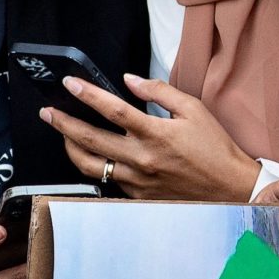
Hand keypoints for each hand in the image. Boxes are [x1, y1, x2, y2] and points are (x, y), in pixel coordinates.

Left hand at [41, 74, 260, 202]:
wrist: (230, 189)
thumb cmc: (215, 148)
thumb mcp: (193, 110)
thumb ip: (159, 91)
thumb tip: (130, 81)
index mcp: (155, 134)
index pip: (112, 110)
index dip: (88, 95)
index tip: (70, 84)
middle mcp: (142, 159)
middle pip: (91, 140)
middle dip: (63, 124)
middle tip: (47, 112)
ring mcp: (137, 182)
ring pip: (91, 167)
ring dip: (71, 149)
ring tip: (63, 135)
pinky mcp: (139, 197)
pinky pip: (108, 182)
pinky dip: (95, 168)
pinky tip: (91, 157)